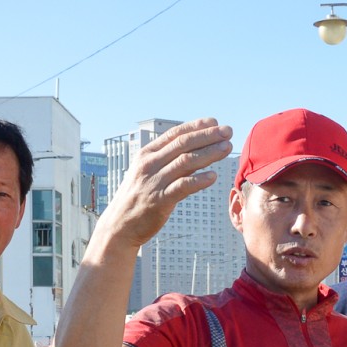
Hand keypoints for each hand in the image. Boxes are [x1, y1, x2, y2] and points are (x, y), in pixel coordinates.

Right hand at [100, 119, 233, 249]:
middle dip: (207, 136)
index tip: (215, 122)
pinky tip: (213, 176)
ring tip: (226, 148)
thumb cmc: (139, 198)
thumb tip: (199, 151)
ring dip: (208, 153)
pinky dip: (199, 180)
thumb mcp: (149, 173)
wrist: (119, 225)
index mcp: (147, 154)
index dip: (196, 126)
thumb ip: (171, 162)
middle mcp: (150, 164)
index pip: (175, 134)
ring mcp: (154, 182)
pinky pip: (182, 187)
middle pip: (183, 144)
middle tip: (227, 131)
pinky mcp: (159, 200)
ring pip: (185, 162)